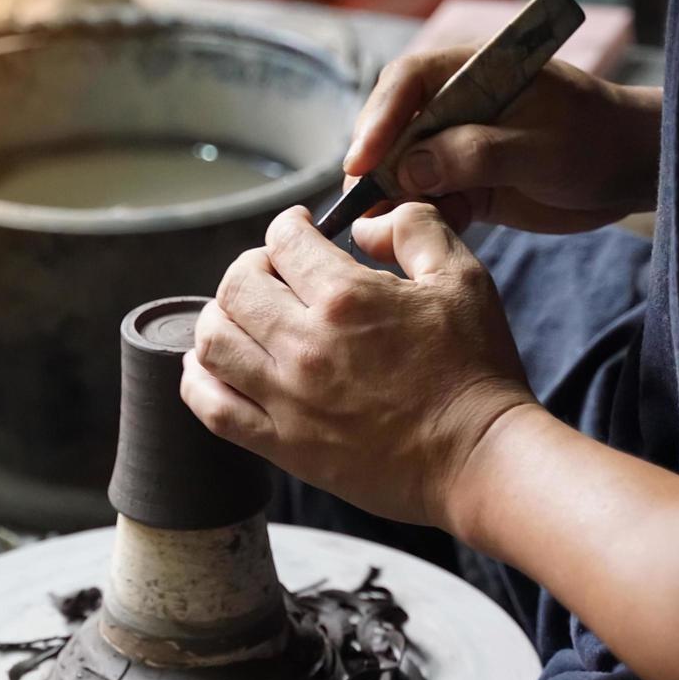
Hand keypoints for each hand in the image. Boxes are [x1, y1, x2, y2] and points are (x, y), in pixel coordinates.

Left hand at [181, 203, 534, 528]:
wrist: (480, 458)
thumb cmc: (476, 370)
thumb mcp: (461, 278)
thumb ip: (414, 230)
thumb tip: (367, 221)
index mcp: (345, 298)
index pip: (283, 240)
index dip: (289, 227)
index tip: (299, 232)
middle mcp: (305, 345)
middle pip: (235, 286)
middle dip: (250, 268)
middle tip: (273, 274)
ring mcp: (287, 398)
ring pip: (212, 342)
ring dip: (219, 318)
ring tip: (244, 318)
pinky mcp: (282, 444)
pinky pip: (212, 408)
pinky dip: (198, 381)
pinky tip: (210, 366)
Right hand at [345, 47, 662, 232]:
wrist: (631, 170)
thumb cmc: (596, 139)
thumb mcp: (539, 146)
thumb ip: (474, 154)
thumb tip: (409, 169)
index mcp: (472, 71)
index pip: (407, 83)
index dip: (378, 119)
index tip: (360, 162)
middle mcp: (454, 105)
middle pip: (392, 129)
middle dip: (374, 167)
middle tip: (361, 206)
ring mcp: (455, 145)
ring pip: (401, 170)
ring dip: (388, 200)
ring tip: (380, 233)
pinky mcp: (463, 183)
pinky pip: (424, 201)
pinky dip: (414, 222)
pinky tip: (416, 241)